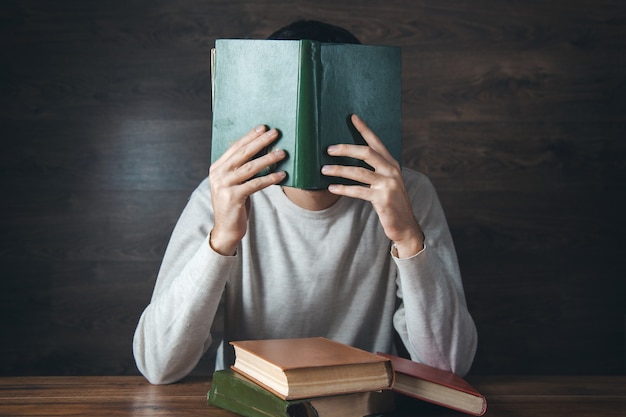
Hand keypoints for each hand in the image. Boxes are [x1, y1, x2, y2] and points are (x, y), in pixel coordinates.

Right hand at [209, 125, 286, 254]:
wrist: (226, 229)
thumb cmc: (234, 204)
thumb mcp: (234, 183)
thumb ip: (240, 169)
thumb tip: (261, 151)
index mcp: (217, 168)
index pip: (235, 147)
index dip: (249, 136)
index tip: (263, 128)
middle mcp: (218, 174)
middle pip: (242, 154)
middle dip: (260, 142)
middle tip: (275, 133)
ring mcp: (224, 186)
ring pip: (250, 168)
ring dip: (268, 159)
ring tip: (282, 152)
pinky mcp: (232, 197)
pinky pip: (255, 184)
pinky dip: (269, 179)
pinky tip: (281, 175)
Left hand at [322, 114, 423, 257]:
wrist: (405, 225)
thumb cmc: (391, 204)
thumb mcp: (385, 183)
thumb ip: (374, 171)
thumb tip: (351, 160)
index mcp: (391, 164)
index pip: (376, 142)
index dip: (364, 129)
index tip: (352, 117)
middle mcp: (391, 171)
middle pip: (366, 152)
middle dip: (346, 149)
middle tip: (328, 149)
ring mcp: (388, 184)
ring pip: (359, 172)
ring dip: (339, 170)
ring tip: (324, 169)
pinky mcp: (382, 198)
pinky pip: (358, 191)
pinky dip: (343, 189)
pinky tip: (332, 187)